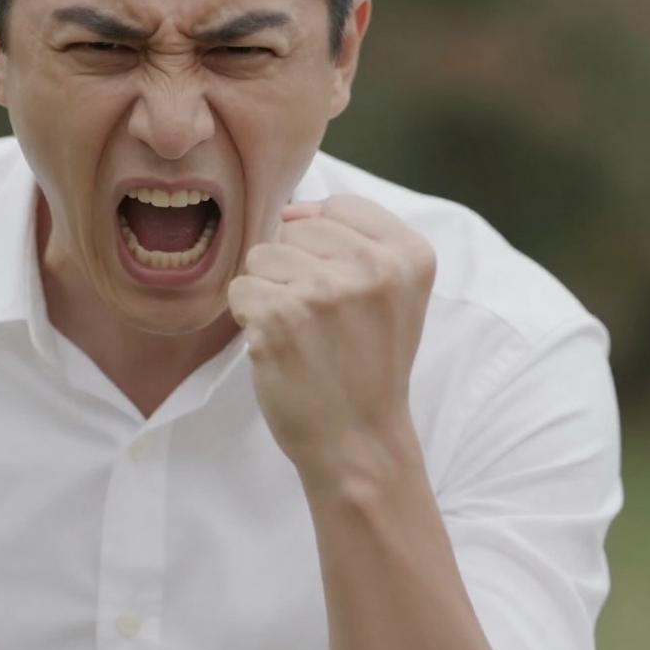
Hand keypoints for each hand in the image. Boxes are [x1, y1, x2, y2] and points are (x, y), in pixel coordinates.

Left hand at [227, 195, 436, 483]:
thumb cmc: (368, 364)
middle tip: (320, 321)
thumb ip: (356, 241)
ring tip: (300, 333)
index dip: (321, 242)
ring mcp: (326, 291)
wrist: (358, 441)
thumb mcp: (393, 294)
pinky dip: (249, 318)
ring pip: (261, 255)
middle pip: (295, 229)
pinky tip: (279, 347)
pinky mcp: (281, 316)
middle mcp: (373, 266)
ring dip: (269, 292)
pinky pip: (240, 289)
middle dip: (294, 269)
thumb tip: (289, 210)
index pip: (339, 207)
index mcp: (409, 254)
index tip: (336, 287)